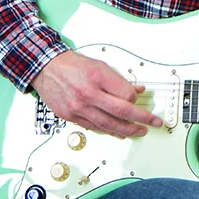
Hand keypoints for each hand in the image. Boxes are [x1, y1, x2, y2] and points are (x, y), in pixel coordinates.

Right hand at [31, 50, 163, 138]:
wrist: (46, 68)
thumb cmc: (72, 65)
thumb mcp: (100, 66)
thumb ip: (119, 80)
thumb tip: (137, 90)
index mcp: (98, 78)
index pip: (127, 95)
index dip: (137, 100)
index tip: (140, 100)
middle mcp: (88, 94)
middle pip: (121, 113)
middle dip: (141, 120)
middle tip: (152, 124)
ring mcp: (78, 107)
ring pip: (108, 125)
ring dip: (127, 131)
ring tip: (138, 132)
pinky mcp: (71, 116)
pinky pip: (94, 128)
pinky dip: (108, 131)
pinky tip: (117, 133)